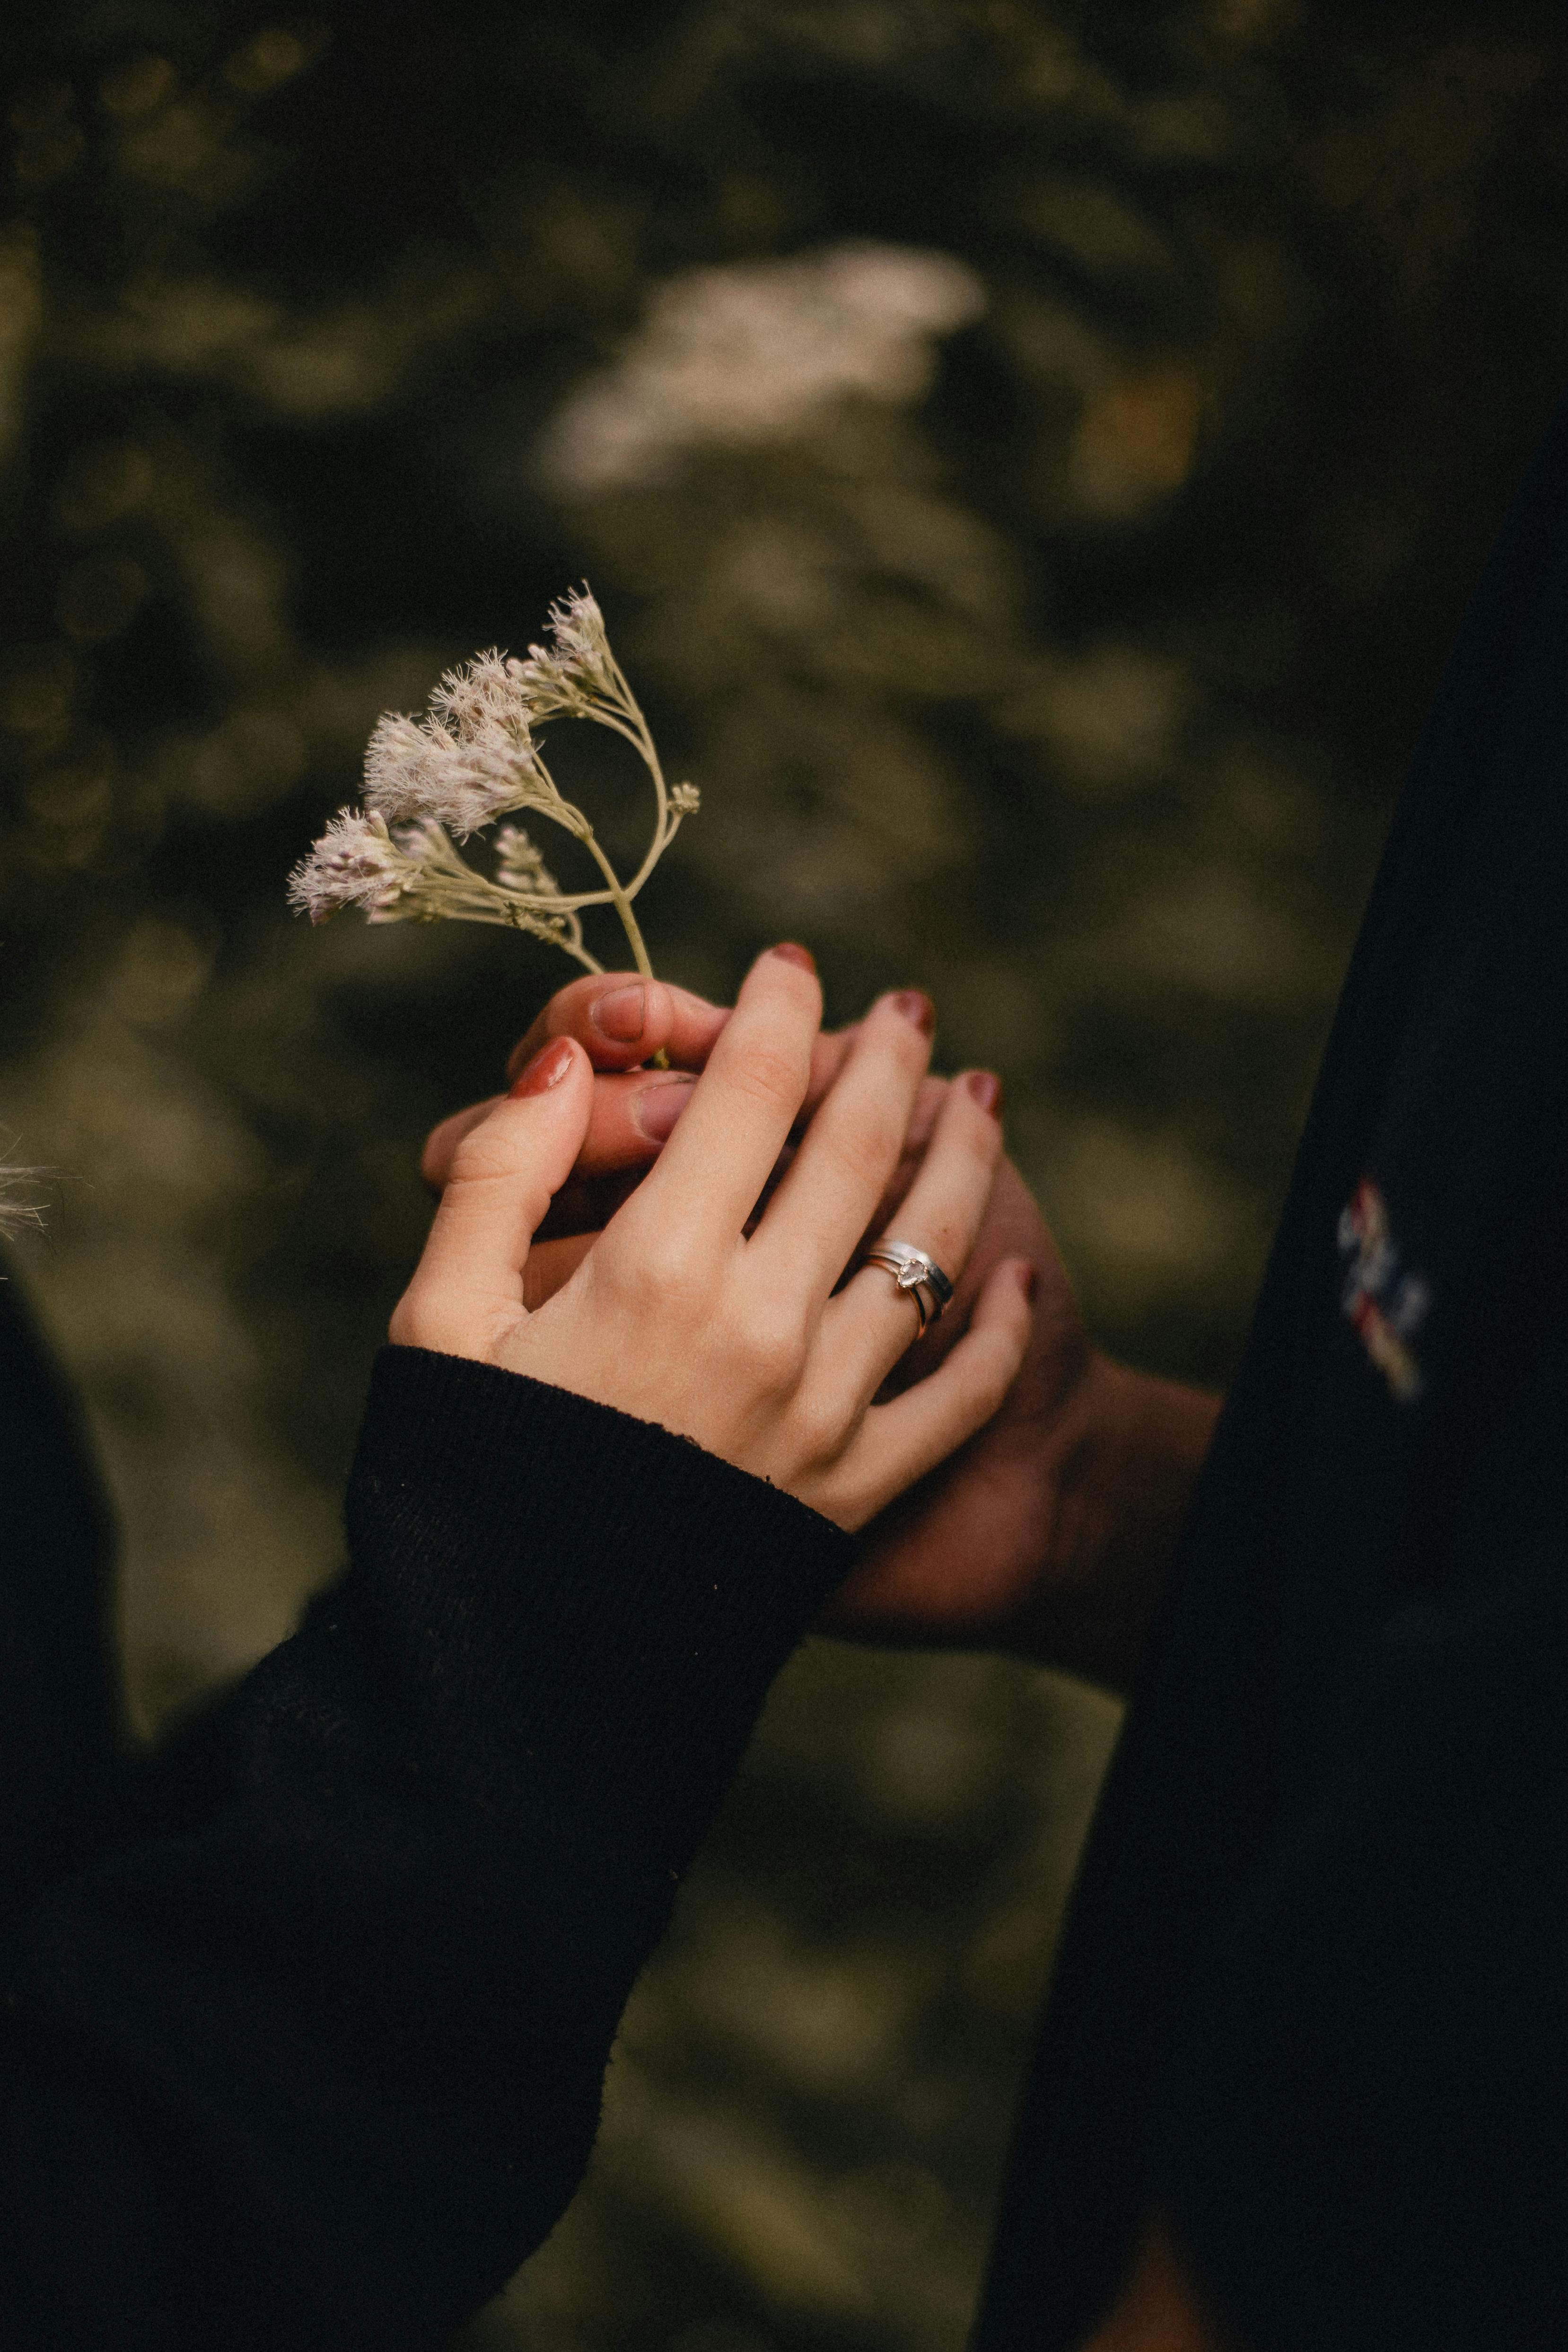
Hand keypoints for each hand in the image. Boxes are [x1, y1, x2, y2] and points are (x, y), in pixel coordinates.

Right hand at [391, 950, 1033, 1530]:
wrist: (526, 1678)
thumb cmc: (466, 1487)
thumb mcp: (438, 1328)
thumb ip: (497, 1181)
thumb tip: (565, 1060)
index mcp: (653, 1269)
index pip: (742, 1094)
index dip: (772, 1012)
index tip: (791, 966)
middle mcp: (759, 1322)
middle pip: (851, 1148)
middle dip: (884, 1060)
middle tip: (908, 1008)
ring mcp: (823, 1407)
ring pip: (924, 1247)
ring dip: (963, 1161)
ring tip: (982, 1098)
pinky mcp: (860, 1488)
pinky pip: (955, 1390)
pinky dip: (996, 1332)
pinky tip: (1017, 1281)